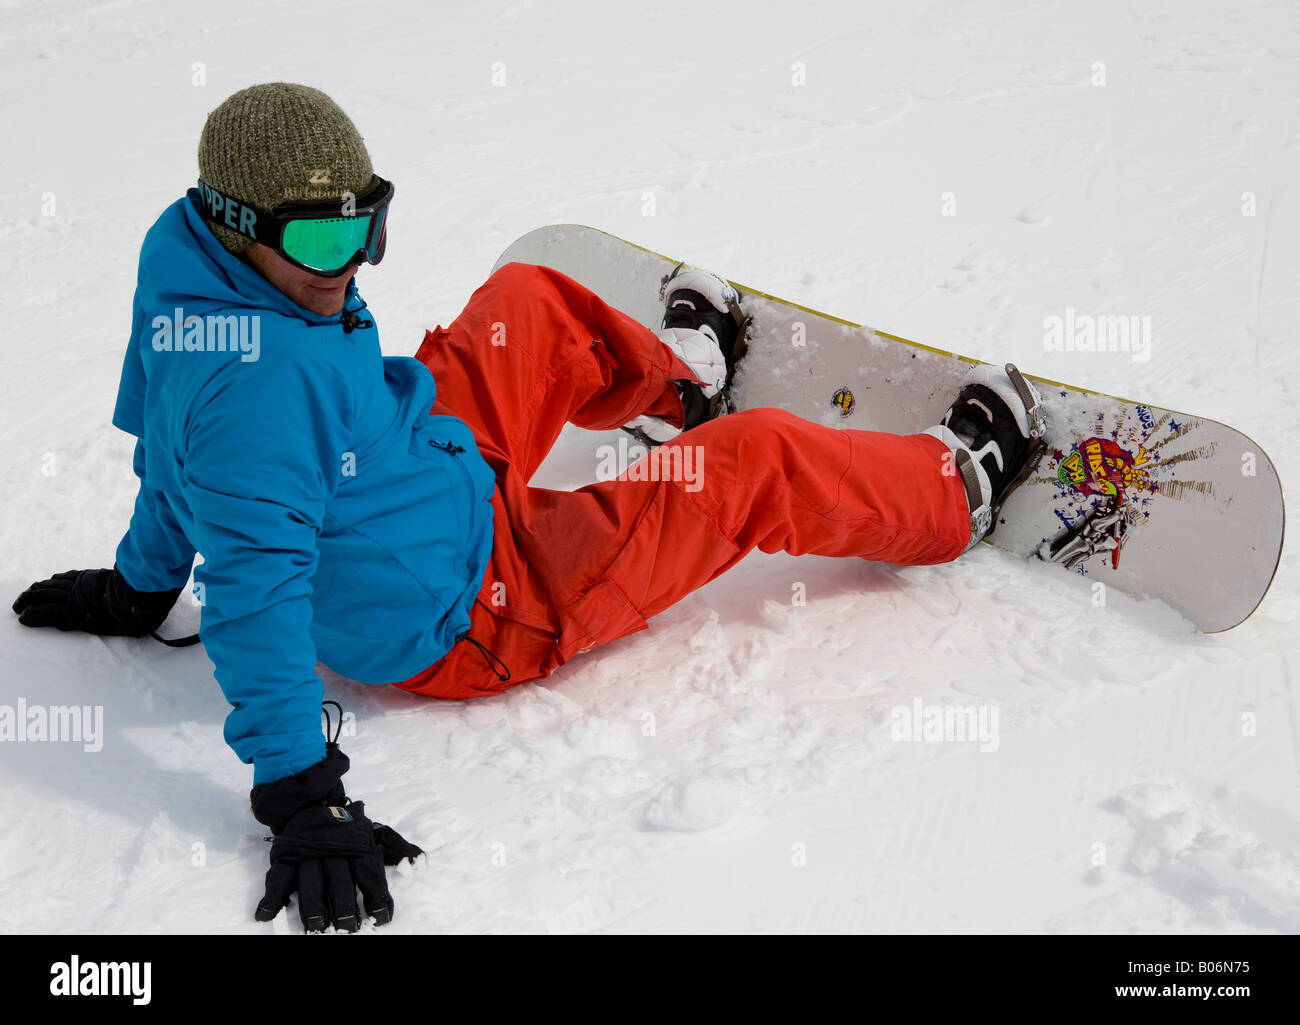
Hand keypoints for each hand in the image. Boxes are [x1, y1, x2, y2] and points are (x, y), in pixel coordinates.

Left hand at [12, 566, 181, 635]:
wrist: (139, 599)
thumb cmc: (142, 592)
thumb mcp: (135, 582)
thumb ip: (131, 582)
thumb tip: (151, 583)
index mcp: (94, 579)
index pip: (68, 578)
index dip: (54, 581)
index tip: (46, 583)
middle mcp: (81, 586)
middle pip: (52, 585)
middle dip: (36, 591)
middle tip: (23, 597)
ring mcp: (75, 599)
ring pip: (45, 597)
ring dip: (28, 602)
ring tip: (18, 606)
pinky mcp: (71, 613)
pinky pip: (47, 613)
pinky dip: (34, 615)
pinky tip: (24, 619)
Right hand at [250, 744, 422, 931]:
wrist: (311, 795)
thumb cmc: (349, 822)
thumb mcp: (377, 830)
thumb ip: (398, 846)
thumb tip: (420, 862)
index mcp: (358, 845)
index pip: (370, 875)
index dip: (377, 897)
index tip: (381, 917)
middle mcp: (333, 849)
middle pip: (339, 882)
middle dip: (344, 907)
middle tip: (348, 928)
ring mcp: (307, 852)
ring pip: (310, 882)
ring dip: (313, 907)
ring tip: (316, 927)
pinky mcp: (285, 854)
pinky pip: (277, 876)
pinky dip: (270, 897)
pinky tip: (267, 915)